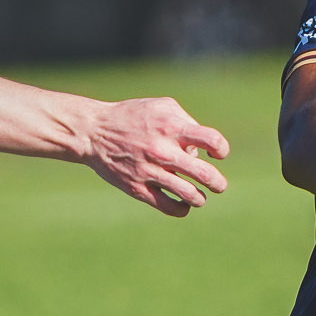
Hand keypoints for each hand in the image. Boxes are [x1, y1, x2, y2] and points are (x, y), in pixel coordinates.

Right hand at [83, 97, 229, 215]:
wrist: (94, 132)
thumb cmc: (132, 117)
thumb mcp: (161, 107)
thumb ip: (186, 122)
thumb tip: (200, 150)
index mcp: (171, 127)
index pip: (212, 140)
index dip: (221, 150)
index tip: (217, 154)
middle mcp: (162, 151)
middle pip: (204, 174)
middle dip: (217, 183)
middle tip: (218, 185)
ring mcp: (150, 172)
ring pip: (189, 194)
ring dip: (200, 198)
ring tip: (199, 196)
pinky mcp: (137, 188)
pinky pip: (168, 207)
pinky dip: (182, 209)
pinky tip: (183, 205)